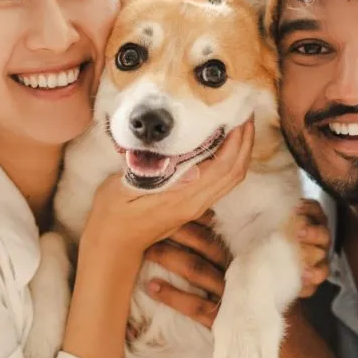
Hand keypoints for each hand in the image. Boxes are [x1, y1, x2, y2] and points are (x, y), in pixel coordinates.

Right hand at [82, 120, 254, 256]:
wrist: (114, 244)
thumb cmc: (112, 214)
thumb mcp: (123, 186)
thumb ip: (146, 166)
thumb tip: (166, 145)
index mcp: (183, 198)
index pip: (222, 167)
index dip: (236, 141)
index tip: (237, 116)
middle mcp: (196, 203)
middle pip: (235, 172)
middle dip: (245, 142)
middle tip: (244, 112)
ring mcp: (197, 206)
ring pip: (232, 178)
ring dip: (240, 151)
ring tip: (238, 124)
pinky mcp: (194, 205)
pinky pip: (221, 182)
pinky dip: (230, 161)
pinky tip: (223, 144)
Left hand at [143, 197, 332, 327]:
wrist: (278, 343)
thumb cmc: (260, 301)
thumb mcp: (254, 272)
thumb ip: (235, 252)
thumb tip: (206, 226)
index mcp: (244, 256)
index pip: (217, 231)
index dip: (193, 218)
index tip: (171, 206)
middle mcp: (238, 271)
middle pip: (204, 244)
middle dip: (177, 231)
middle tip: (149, 221)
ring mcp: (230, 295)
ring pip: (196, 269)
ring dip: (169, 257)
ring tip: (146, 249)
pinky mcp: (222, 320)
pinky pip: (194, 306)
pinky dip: (171, 295)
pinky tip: (151, 287)